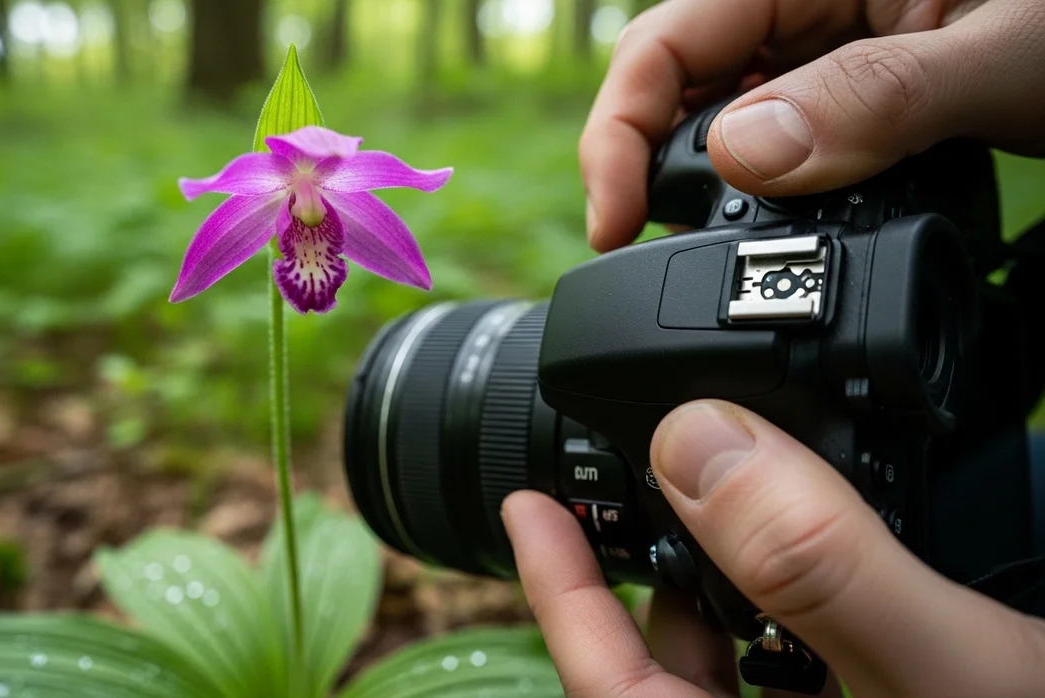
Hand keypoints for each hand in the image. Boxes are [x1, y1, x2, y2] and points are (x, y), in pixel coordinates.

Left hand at [501, 400, 1044, 696]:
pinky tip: (838, 539)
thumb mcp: (953, 676)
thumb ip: (822, 568)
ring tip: (733, 487)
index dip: (559, 597)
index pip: (614, 692)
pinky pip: (829, 658)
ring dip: (740, 573)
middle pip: (678, 669)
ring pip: (758, 659)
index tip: (524, 505)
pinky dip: (815, 595)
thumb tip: (699, 447)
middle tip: (638, 474)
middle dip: (654, 567)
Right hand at [581, 0, 1044, 250]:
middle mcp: (801, 16)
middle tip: (647, 267)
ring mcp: (821, 64)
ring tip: (701, 268)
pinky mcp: (845, 108)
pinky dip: (750, 205)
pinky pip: (770, 154)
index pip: (664, 45)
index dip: (618, 136)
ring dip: (693, 198)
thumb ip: (878, 97)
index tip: (614, 225)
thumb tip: (743, 157)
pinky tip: (760, 243)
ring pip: (714, 130)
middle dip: (642, 178)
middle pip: (672, 94)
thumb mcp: (1002, 52)